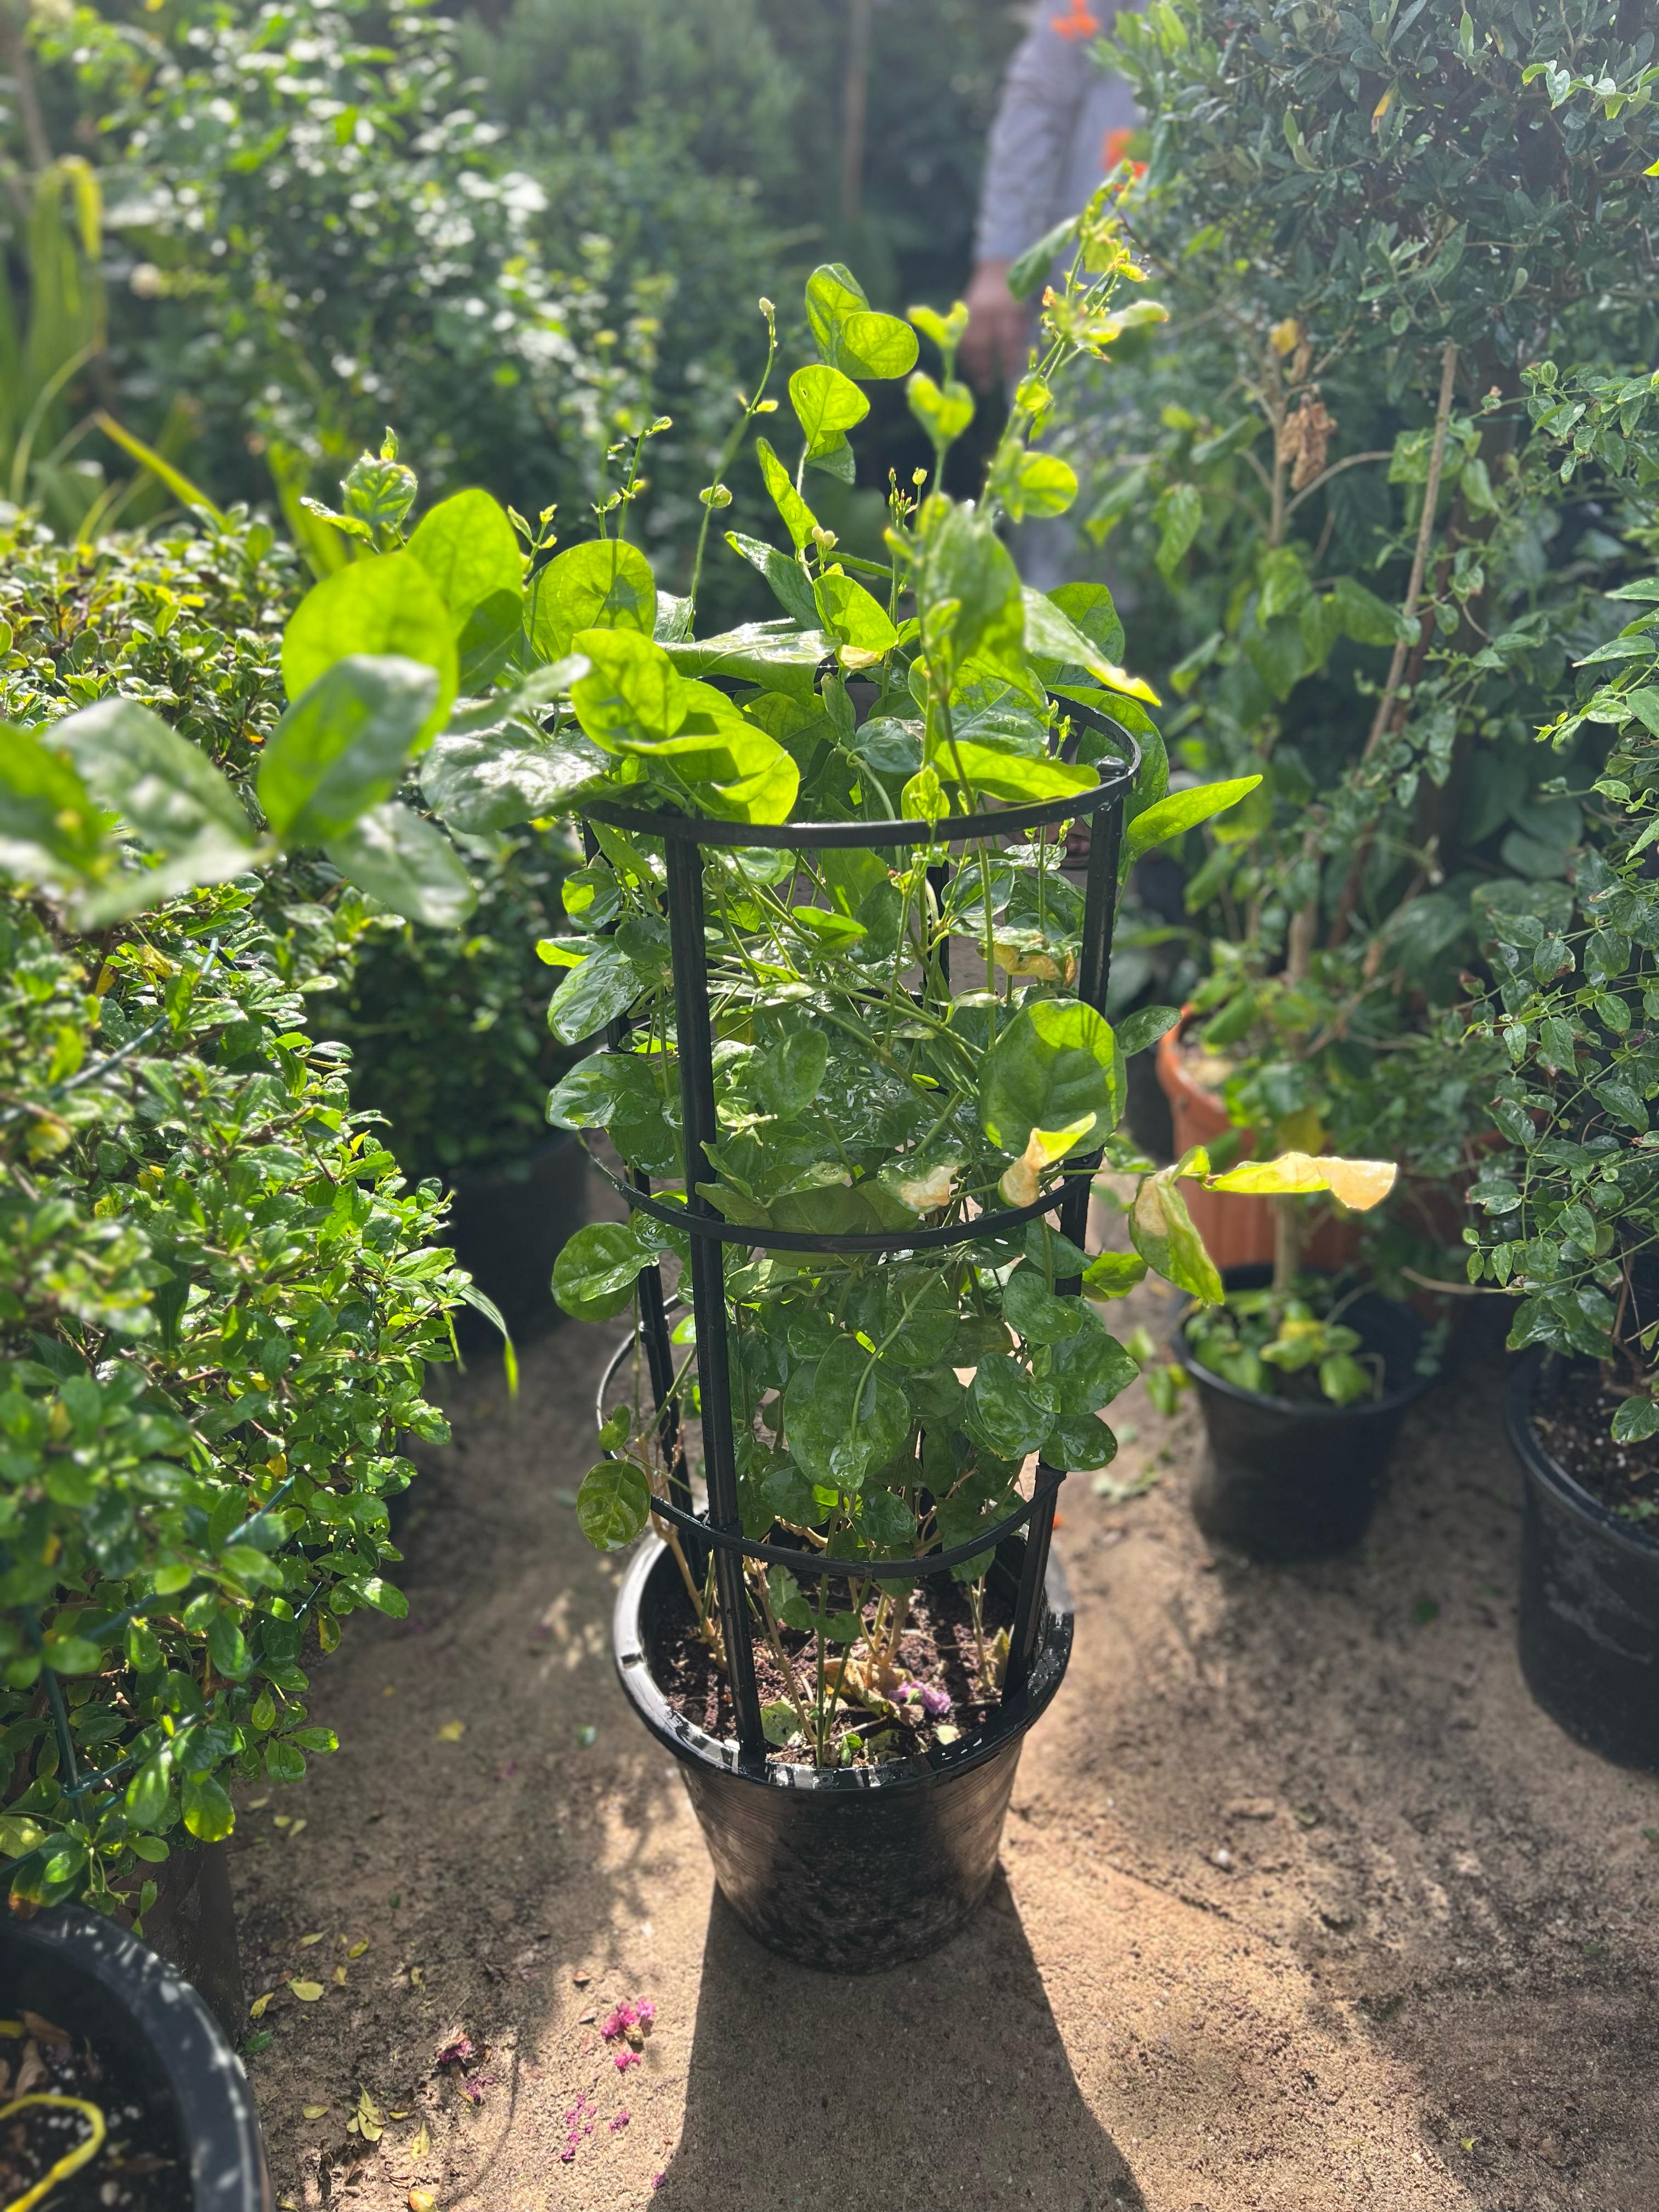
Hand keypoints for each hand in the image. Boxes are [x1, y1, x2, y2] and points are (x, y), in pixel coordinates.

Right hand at [960, 259, 1030, 390]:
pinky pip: (961, 338)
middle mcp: (986, 310)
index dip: (1007, 360)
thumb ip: (1021, 336)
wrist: (998, 270)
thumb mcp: (1025, 312)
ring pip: (966, 342)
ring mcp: (971, 311)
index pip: (1007, 339)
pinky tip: (971, 367)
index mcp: (1007, 307)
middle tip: (986, 387)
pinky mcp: (963, 314)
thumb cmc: (1018, 295)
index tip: (1009, 377)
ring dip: (971, 364)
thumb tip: (1017, 366)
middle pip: (980, 343)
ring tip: (977, 381)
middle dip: (983, 367)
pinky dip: (965, 355)